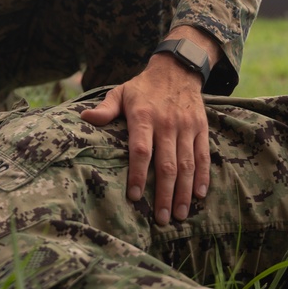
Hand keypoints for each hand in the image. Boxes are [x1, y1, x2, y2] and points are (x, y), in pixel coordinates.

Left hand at [81, 41, 211, 225]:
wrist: (177, 69)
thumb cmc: (143, 88)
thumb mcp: (120, 92)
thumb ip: (105, 109)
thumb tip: (85, 118)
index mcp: (143, 116)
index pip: (141, 150)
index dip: (138, 174)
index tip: (135, 196)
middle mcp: (166, 123)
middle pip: (167, 164)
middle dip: (164, 194)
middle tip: (161, 219)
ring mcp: (186, 127)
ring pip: (187, 164)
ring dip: (183, 192)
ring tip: (179, 215)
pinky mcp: (200, 129)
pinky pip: (203, 156)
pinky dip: (202, 177)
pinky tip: (199, 196)